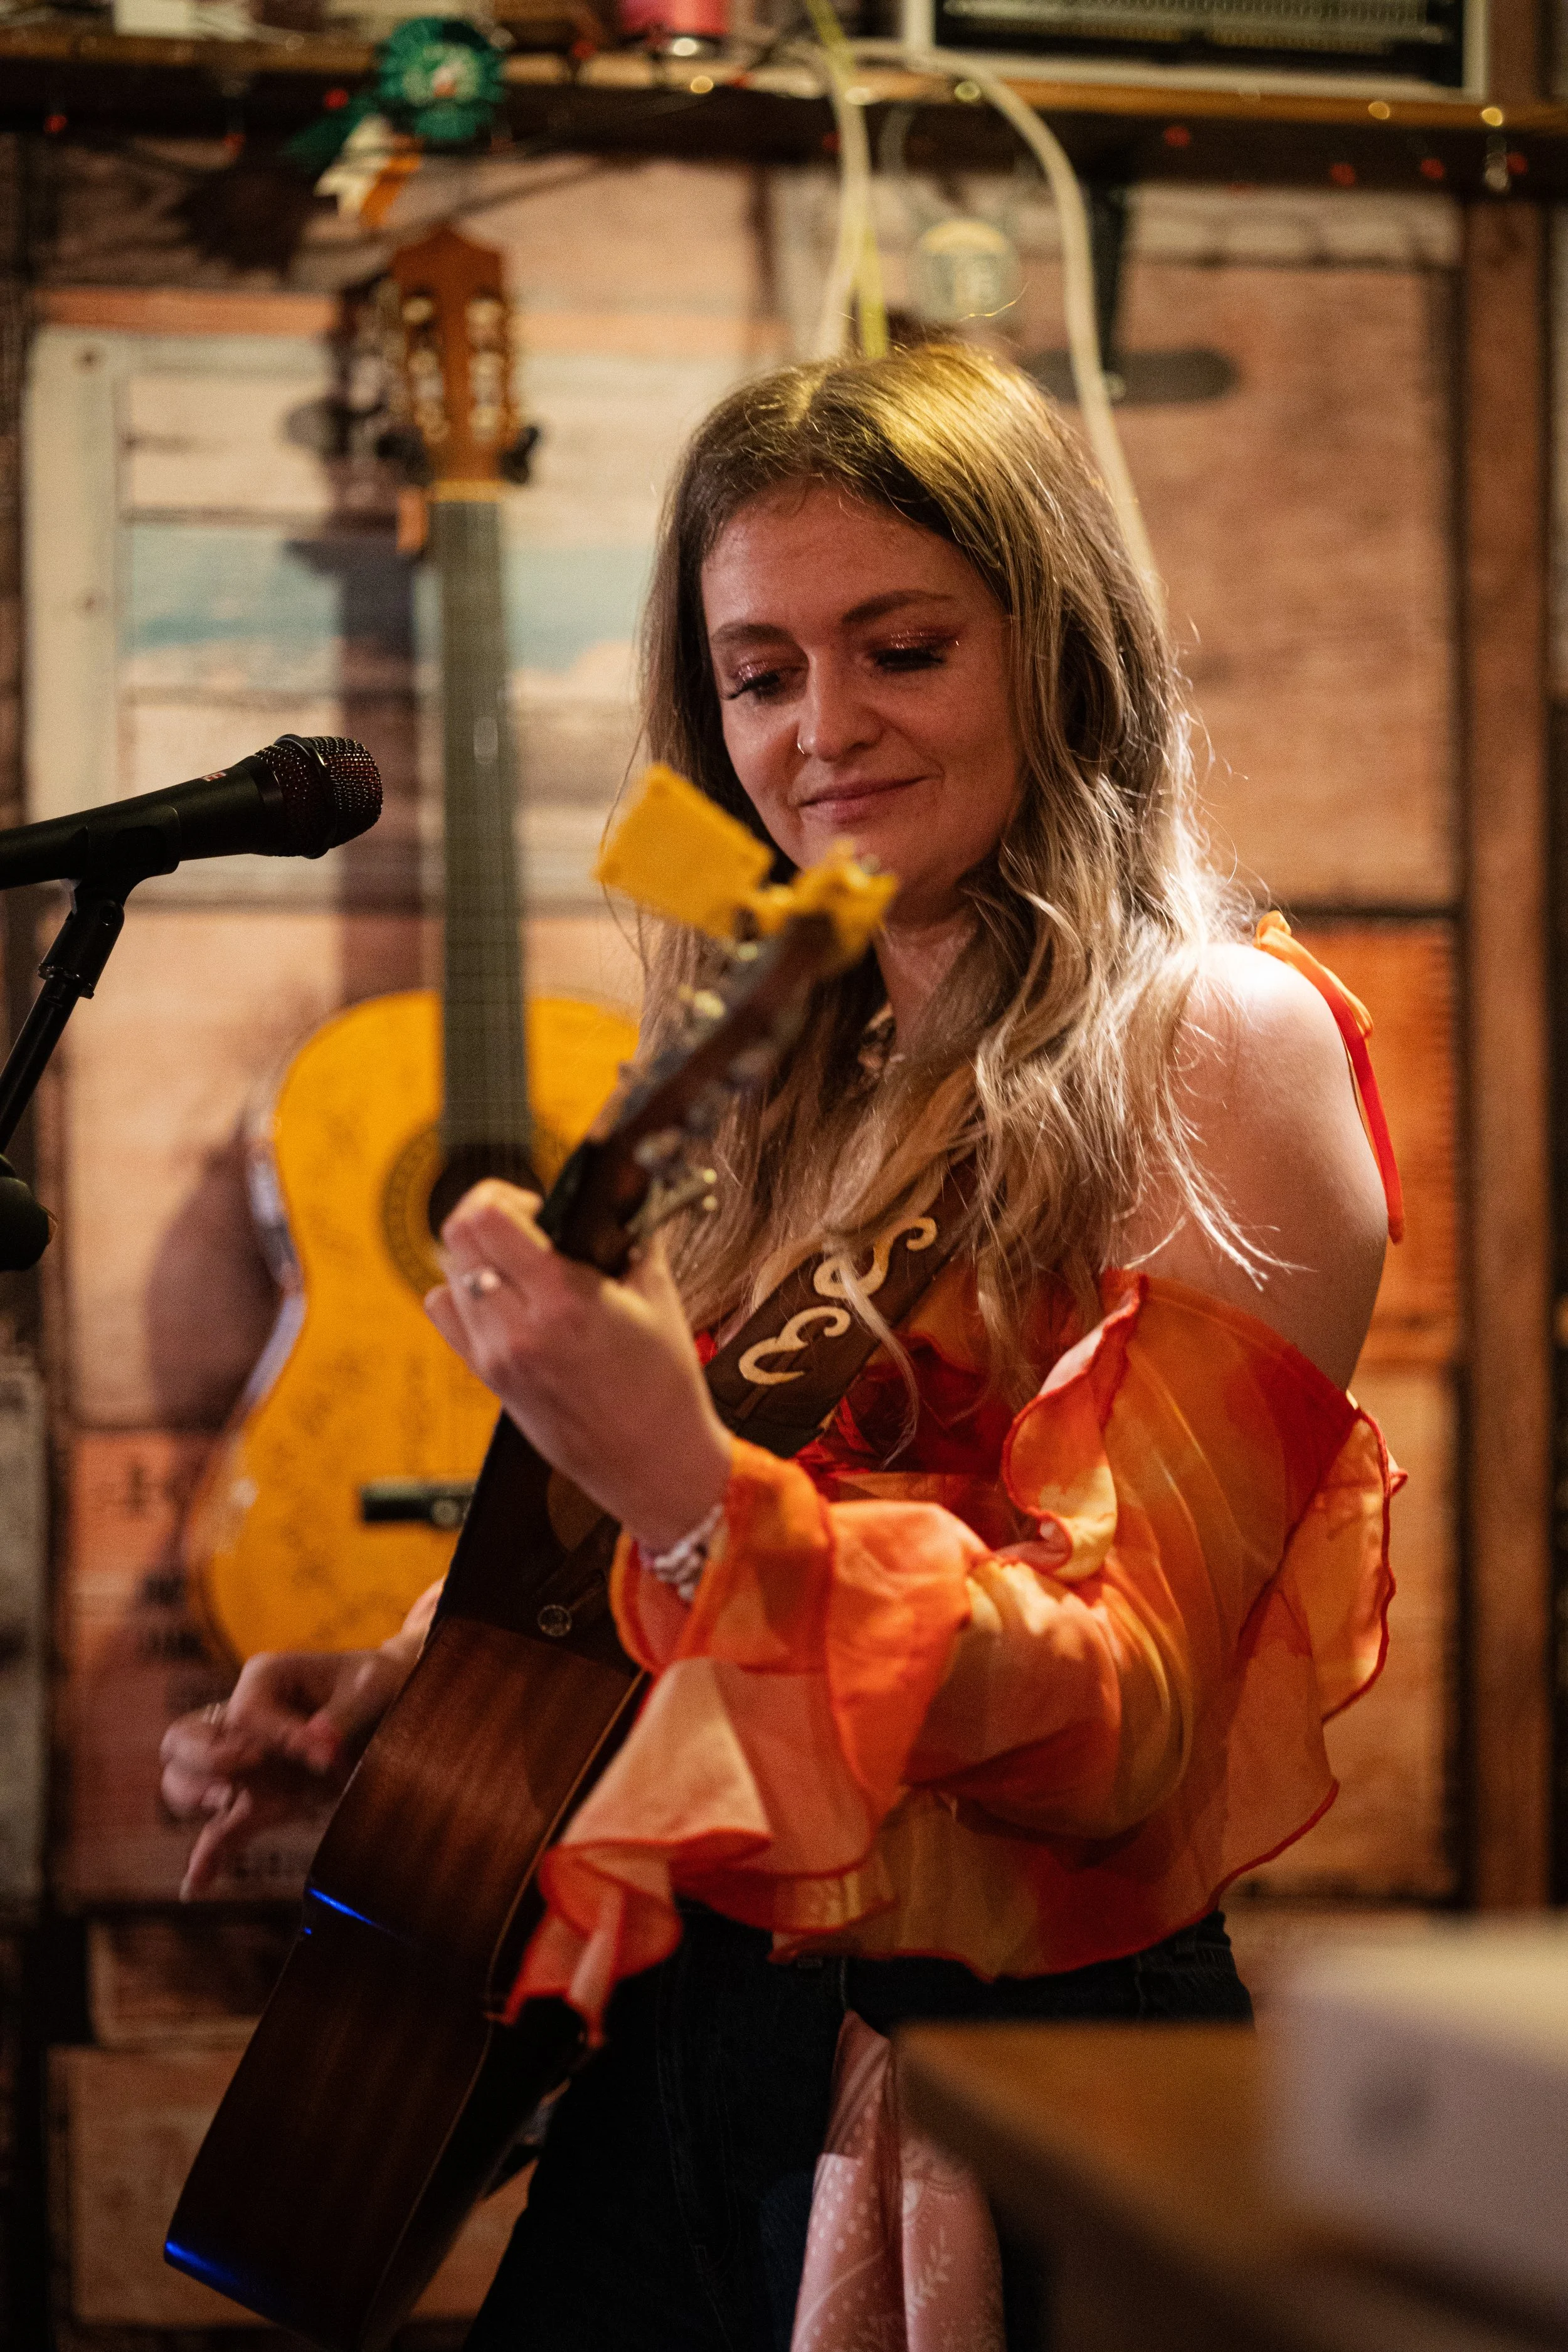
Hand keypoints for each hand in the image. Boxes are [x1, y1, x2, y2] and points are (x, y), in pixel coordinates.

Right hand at [160, 1643, 412, 1898]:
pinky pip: (220, 1831)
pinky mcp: (260, 1800)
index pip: (245, 1714)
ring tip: (227, 1804)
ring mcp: (245, 1764)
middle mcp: (241, 1721)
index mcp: (264, 1679)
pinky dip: (207, 1856)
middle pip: (182, 1741)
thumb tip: (319, 1741)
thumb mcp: (375, 1685)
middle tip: (250, 1764)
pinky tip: (196, 1886)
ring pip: (184, 1783)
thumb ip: (346, 1712)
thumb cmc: (381, 1684)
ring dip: (198, 1797)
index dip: (279, 1737)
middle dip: (206, 1758)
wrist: (394, 1707)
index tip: (326, 1755)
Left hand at [425, 1182, 731, 1553]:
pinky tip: (502, 1300)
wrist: (653, 1465)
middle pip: (457, 1239)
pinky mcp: (488, 1379)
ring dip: (477, 1257)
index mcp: (563, 1301)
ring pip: (447, 1275)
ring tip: (520, 1267)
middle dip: (488, 1218)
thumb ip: (633, 1239)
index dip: (505, 1195)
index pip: (486, 1218)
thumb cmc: (663, 1390)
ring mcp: (496, 1357)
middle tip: (527, 1229)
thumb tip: (619, 1198)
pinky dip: (462, 1296)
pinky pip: (446, 1316)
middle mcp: (518, 1329)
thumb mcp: (659, 1298)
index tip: (535, 1205)